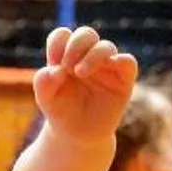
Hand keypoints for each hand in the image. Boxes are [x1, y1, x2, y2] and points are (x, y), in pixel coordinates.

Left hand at [31, 26, 139, 146]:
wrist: (77, 135)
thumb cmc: (61, 111)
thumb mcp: (45, 98)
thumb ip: (43, 81)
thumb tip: (55, 70)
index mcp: (67, 55)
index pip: (63, 36)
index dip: (57, 44)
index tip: (53, 63)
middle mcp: (88, 56)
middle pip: (86, 34)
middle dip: (75, 45)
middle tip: (66, 66)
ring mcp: (107, 67)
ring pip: (106, 47)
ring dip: (92, 55)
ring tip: (79, 73)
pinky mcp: (123, 79)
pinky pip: (128, 62)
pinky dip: (120, 60)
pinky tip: (109, 66)